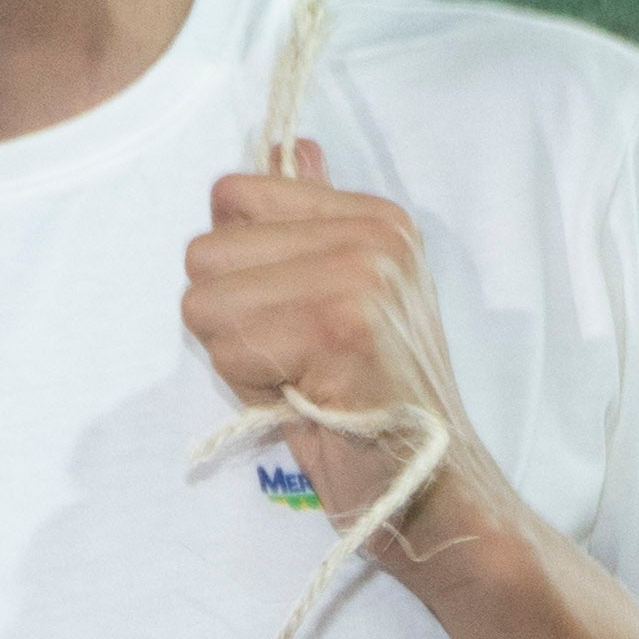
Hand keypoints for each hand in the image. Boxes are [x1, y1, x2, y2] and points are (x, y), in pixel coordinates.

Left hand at [181, 146, 508, 564]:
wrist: (434, 493)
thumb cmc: (374, 407)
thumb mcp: (340, 298)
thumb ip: (308, 225)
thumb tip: (292, 145)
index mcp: (376, 217)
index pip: (229, 197)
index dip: (244, 274)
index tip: (302, 323)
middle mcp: (376, 234)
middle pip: (204, 250)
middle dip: (234, 320)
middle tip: (302, 362)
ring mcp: (364, 276)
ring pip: (203, 298)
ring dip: (237, 356)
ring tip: (305, 380)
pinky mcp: (343, 326)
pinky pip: (225, 339)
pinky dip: (251, 386)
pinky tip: (311, 400)